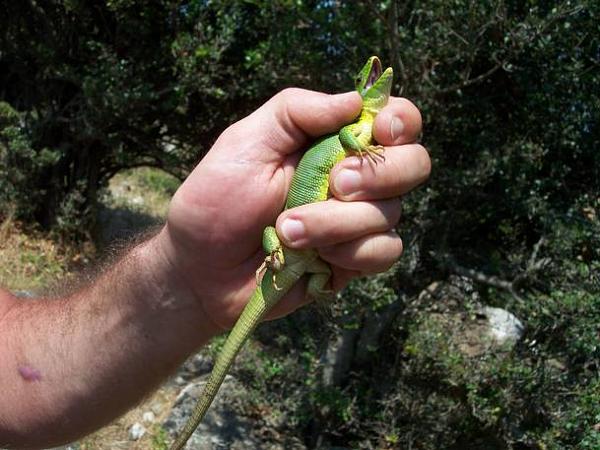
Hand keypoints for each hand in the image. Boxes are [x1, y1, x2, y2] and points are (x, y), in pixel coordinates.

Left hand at [158, 89, 428, 331]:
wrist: (202, 269)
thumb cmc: (217, 199)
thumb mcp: (246, 142)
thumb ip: (296, 111)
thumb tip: (356, 100)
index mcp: (332, 142)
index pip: (395, 121)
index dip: (401, 121)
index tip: (380, 130)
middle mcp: (354, 179)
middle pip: (414, 164)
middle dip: (380, 173)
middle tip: (335, 183)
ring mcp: (356, 221)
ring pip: (391, 213)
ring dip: (338, 222)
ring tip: (287, 229)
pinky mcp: (353, 261)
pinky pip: (384, 252)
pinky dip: (350, 253)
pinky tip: (313, 258)